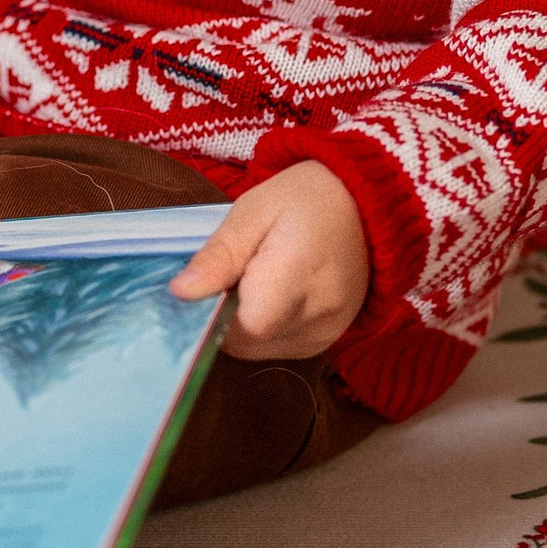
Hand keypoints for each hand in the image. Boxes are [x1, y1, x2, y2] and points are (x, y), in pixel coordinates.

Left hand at [170, 161, 369, 360]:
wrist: (367, 203)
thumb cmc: (305, 198)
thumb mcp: (252, 211)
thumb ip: (218, 255)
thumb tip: (180, 293)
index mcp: (296, 278)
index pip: (237, 328)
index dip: (209, 312)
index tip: (203, 284)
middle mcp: (317, 317)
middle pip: (246, 342)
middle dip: (224, 315)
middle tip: (230, 272)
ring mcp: (327, 334)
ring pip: (259, 349)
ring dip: (243, 324)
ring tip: (255, 278)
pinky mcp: (328, 340)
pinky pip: (279, 348)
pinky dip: (264, 328)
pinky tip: (270, 293)